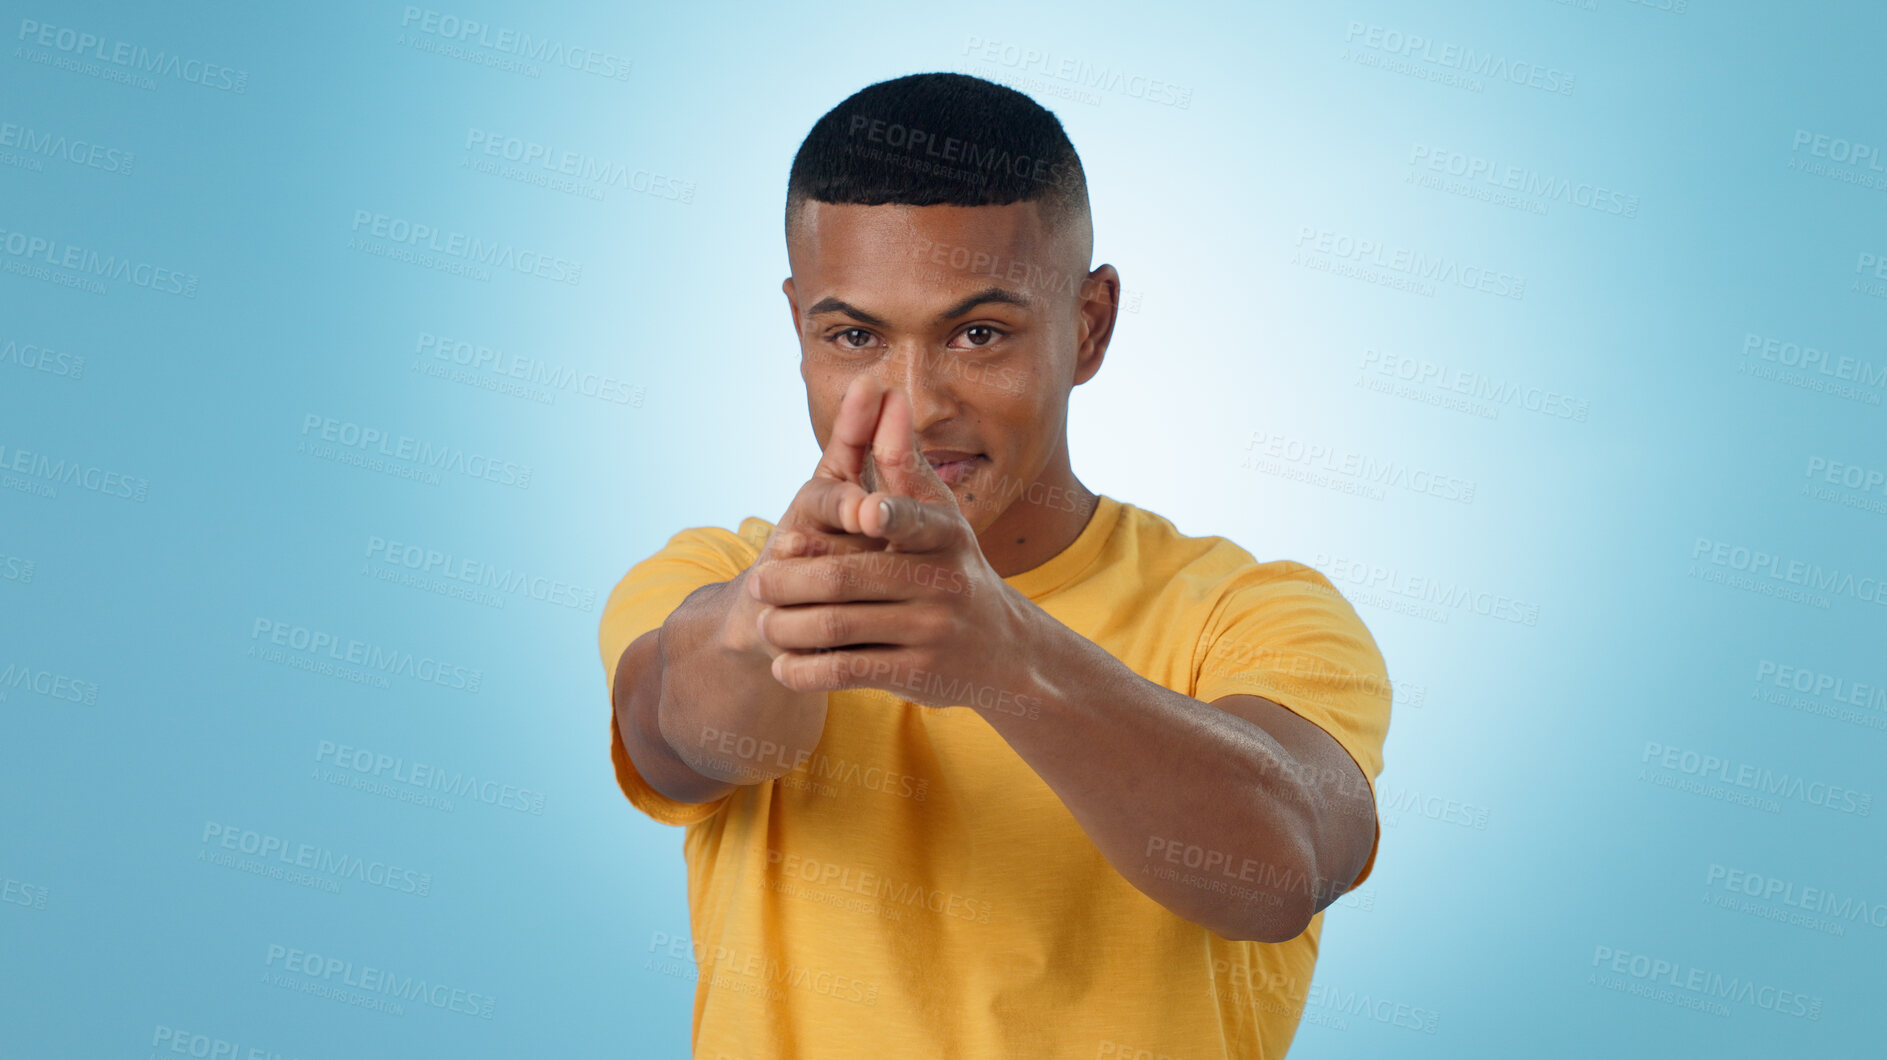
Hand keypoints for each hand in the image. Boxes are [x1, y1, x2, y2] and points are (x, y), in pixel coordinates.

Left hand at [749, 386, 1038, 716]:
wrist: (1002, 651)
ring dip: (789, 626)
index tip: (866, 510)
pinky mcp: (916, 675)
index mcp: (945, 535)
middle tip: (758, 582)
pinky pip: (847, 671)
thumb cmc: (953, 567)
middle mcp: (942, 582)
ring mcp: (931, 631)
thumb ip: (903, 462)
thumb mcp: (938, 514)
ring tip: (765, 624)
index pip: (913, 520)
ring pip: (839, 626)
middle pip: (847, 578)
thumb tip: (887, 394)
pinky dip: (807, 669)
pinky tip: (785, 666)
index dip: (890, 514)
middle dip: (791, 581)